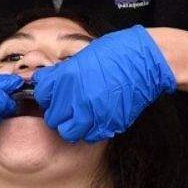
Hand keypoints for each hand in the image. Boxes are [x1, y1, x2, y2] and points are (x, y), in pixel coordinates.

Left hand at [32, 25, 175, 142]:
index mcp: (66, 77)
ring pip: (68, 132)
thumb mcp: (82, 56)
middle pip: (52, 118)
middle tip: (68, 106)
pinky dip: (90, 130)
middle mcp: (76, 98)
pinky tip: (95, 118)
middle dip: (59, 112)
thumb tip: (47, 81)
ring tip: (80, 115)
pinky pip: (89, 136)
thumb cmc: (116, 52)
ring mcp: (92, 113)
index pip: (42, 96)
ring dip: (72, 125)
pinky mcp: (108, 124)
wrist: (145, 60)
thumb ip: (62, 73)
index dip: (48, 95)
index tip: (54, 94)